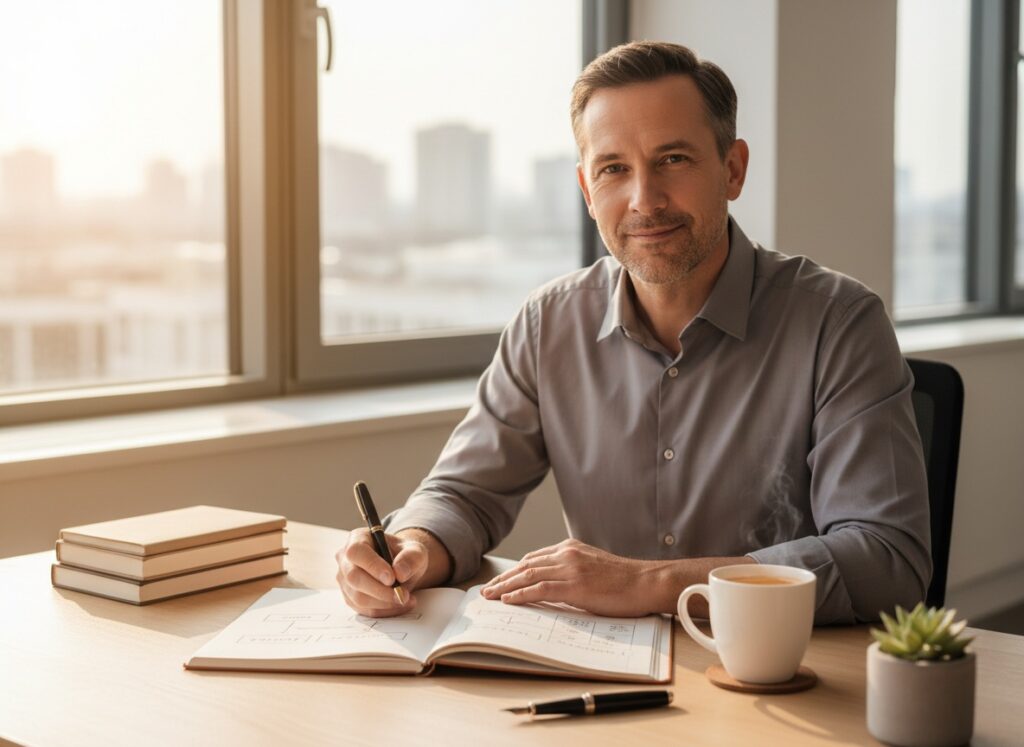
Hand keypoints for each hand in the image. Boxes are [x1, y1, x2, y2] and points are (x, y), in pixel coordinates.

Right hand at [335, 528, 429, 616]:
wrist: (402, 569)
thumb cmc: (404, 555)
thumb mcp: (416, 551)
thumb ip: (411, 558)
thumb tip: (400, 573)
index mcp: (358, 538)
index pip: (356, 551)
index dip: (372, 565)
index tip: (391, 578)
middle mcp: (346, 559)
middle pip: (353, 577)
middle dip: (380, 590)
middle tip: (402, 595)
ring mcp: (345, 580)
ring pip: (358, 597)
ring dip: (384, 603)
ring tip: (406, 599)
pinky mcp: (350, 598)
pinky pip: (364, 610)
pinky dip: (384, 611)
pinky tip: (400, 605)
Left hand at [480, 538, 664, 616]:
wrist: (645, 582)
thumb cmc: (624, 580)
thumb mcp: (593, 567)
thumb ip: (572, 570)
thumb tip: (552, 586)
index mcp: (570, 548)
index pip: (533, 558)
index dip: (513, 571)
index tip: (500, 581)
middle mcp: (567, 554)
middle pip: (525, 565)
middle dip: (503, 579)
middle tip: (487, 590)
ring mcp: (570, 568)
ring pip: (528, 575)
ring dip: (505, 587)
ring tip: (490, 596)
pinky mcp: (575, 585)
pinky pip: (540, 588)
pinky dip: (521, 594)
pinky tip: (508, 600)